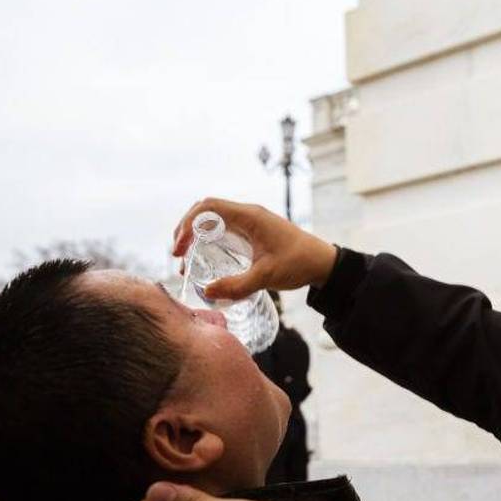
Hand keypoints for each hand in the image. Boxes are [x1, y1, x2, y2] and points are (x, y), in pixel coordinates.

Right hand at [172, 197, 337, 297]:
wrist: (323, 263)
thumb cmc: (299, 263)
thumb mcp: (267, 276)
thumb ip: (237, 286)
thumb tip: (207, 292)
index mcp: (250, 216)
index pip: (208, 208)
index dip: (187, 224)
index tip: (178, 248)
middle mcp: (248, 214)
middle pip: (206, 211)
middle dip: (187, 230)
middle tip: (177, 255)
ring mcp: (251, 222)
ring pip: (214, 220)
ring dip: (197, 236)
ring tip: (187, 262)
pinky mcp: (253, 233)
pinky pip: (225, 230)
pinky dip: (210, 241)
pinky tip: (205, 260)